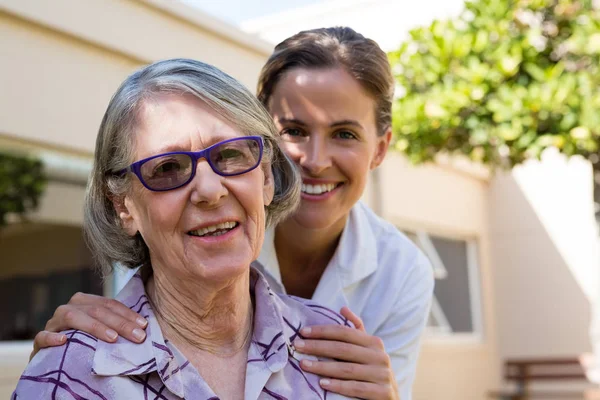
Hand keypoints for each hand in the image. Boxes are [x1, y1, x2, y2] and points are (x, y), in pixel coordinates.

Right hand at [30, 292, 147, 360]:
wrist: (53, 358)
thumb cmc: (82, 342)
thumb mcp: (99, 331)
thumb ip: (114, 325)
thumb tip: (144, 328)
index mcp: (84, 302)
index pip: (109, 304)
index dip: (127, 314)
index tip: (144, 326)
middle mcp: (68, 308)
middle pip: (96, 310)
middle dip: (119, 323)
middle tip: (137, 336)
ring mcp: (53, 323)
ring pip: (72, 317)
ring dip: (94, 327)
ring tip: (112, 338)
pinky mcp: (39, 341)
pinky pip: (42, 336)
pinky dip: (51, 337)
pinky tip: (63, 341)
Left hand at [296, 307, 398, 399]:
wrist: (390, 399)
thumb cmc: (371, 372)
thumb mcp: (367, 350)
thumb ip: (356, 330)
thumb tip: (343, 308)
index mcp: (374, 343)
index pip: (345, 332)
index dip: (323, 331)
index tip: (303, 332)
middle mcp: (380, 357)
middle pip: (343, 349)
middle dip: (317, 347)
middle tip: (297, 346)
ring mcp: (383, 375)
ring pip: (347, 369)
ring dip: (323, 367)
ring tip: (304, 364)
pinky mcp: (383, 393)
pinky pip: (357, 388)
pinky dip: (339, 386)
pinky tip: (323, 383)